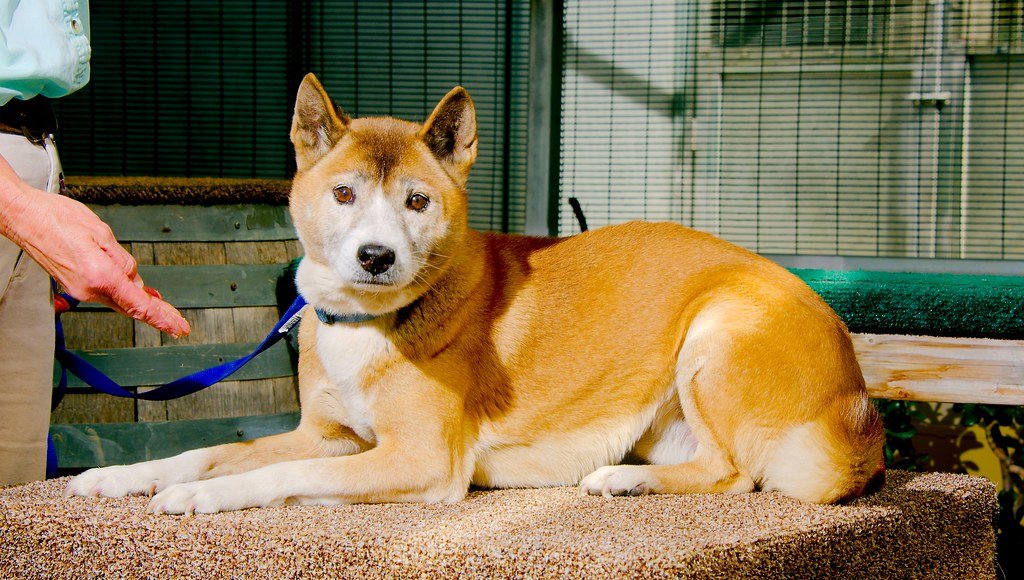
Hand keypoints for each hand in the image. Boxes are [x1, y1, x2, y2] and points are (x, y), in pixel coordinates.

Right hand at [1, 181, 189, 336]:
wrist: (24, 218)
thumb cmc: (57, 219)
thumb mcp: (102, 233)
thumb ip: (123, 260)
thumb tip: (135, 279)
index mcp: (100, 276)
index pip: (139, 305)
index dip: (162, 318)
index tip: (178, 327)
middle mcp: (89, 289)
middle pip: (132, 307)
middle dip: (157, 315)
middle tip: (179, 325)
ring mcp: (80, 289)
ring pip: (120, 301)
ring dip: (142, 304)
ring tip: (164, 309)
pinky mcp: (75, 285)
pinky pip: (108, 294)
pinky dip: (125, 296)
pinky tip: (137, 294)